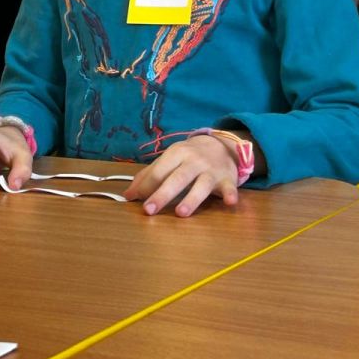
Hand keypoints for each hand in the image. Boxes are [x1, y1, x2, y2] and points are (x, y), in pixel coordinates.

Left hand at [122, 134, 238, 216]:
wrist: (221, 145)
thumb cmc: (188, 156)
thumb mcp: (168, 159)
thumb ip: (148, 176)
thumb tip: (127, 195)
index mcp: (176, 154)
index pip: (159, 171)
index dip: (146, 186)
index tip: (134, 200)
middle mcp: (193, 161)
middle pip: (177, 178)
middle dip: (162, 194)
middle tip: (148, 210)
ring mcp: (211, 170)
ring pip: (201, 185)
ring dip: (192, 199)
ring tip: (181, 213)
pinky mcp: (227, 179)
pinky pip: (229, 188)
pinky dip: (231, 194)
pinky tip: (230, 202)